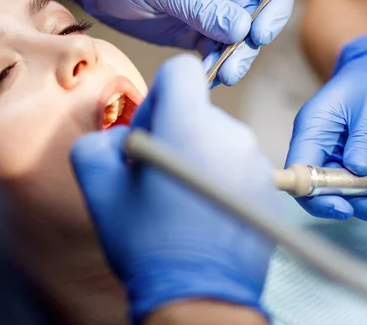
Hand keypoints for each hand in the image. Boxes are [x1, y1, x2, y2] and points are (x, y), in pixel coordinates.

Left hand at [21, 0, 293, 86]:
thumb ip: (205, 5)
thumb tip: (241, 30)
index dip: (272, 7)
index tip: (258, 34)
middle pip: (255, 14)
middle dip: (249, 42)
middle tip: (233, 65)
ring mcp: (205, 7)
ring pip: (234, 37)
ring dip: (232, 58)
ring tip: (219, 74)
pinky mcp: (188, 29)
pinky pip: (211, 50)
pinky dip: (212, 64)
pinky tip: (206, 75)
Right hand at [71, 54, 277, 322]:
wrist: (198, 296)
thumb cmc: (146, 242)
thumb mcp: (98, 187)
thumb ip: (97, 143)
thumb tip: (121, 139)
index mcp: (189, 124)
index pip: (180, 70)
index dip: (157, 94)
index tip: (148, 130)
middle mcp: (231, 135)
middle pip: (197, 110)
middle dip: (173, 132)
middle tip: (156, 175)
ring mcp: (255, 163)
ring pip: (217, 139)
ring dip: (196, 157)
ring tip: (179, 200)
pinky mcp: (268, 189)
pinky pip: (237, 165)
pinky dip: (218, 177)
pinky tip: (202, 212)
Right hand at [287, 35, 366, 222]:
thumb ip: (364, 136)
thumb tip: (357, 169)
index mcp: (312, 128)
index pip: (300, 169)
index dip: (314, 194)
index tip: (343, 208)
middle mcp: (317, 146)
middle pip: (320, 187)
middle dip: (350, 202)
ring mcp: (334, 155)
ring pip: (341, 190)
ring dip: (366, 202)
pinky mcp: (350, 160)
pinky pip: (358, 184)